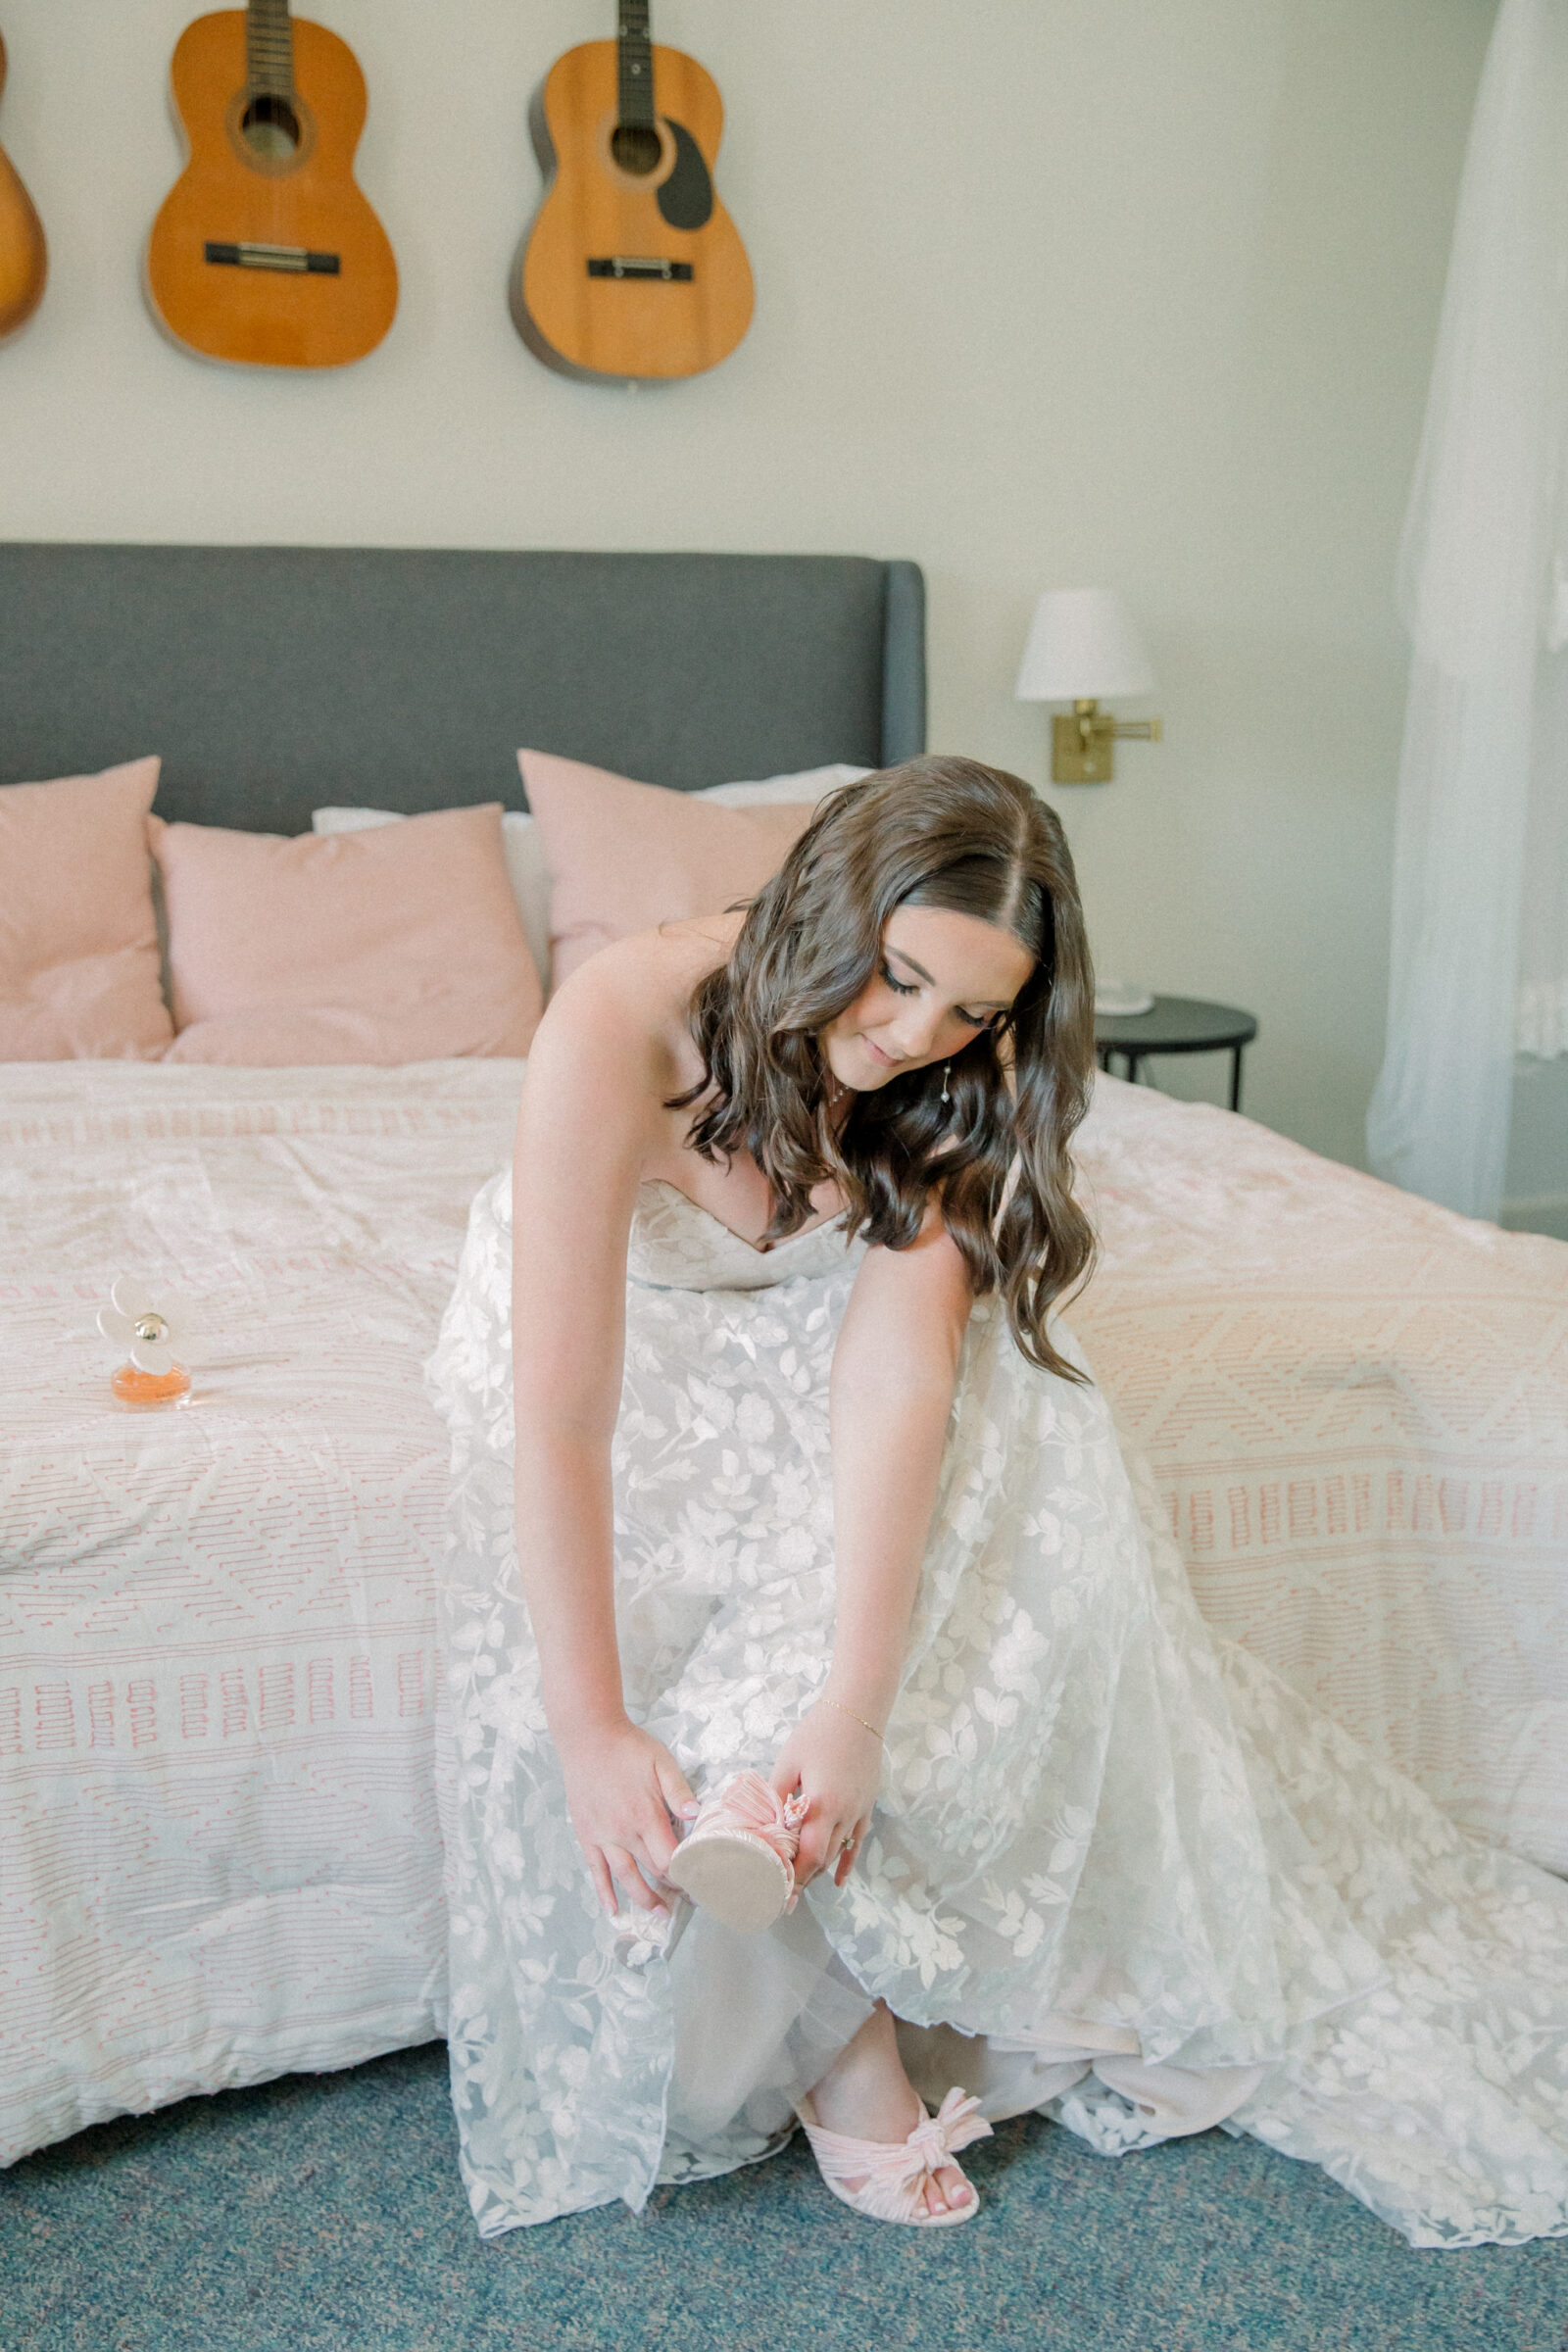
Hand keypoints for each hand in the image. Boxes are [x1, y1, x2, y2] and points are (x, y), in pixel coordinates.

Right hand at [554, 1716, 696, 1917]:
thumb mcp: (660, 1761)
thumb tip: (696, 1815)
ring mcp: (603, 1836)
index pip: (669, 1857)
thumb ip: (678, 1790)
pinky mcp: (586, 1835)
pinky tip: (611, 1909)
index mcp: (645, 1815)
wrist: (587, 1736)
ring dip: (642, 1899)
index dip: (685, 1873)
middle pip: (651, 1870)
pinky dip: (603, 1892)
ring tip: (658, 1914)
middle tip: (686, 1899)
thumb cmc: (627, 1747)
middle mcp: (623, 1832)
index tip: (698, 1880)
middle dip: (670, 1887)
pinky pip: (595, 1870)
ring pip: (625, 1877)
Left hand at [770, 1697, 883, 1892]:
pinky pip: (857, 1842)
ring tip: (798, 1886)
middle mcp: (844, 1815)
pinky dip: (846, 1863)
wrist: (858, 1711)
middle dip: (801, 1880)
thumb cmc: (818, 1733)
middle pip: (822, 1860)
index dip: (792, 1877)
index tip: (775, 1890)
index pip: (808, 1856)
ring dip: (818, 1871)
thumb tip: (762, 1825)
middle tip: (780, 1894)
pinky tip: (837, 1881)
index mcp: (823, 1806)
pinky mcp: (867, 1805)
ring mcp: (859, 1812)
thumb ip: (776, 1797)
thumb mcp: (789, 1763)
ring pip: (838, 1853)